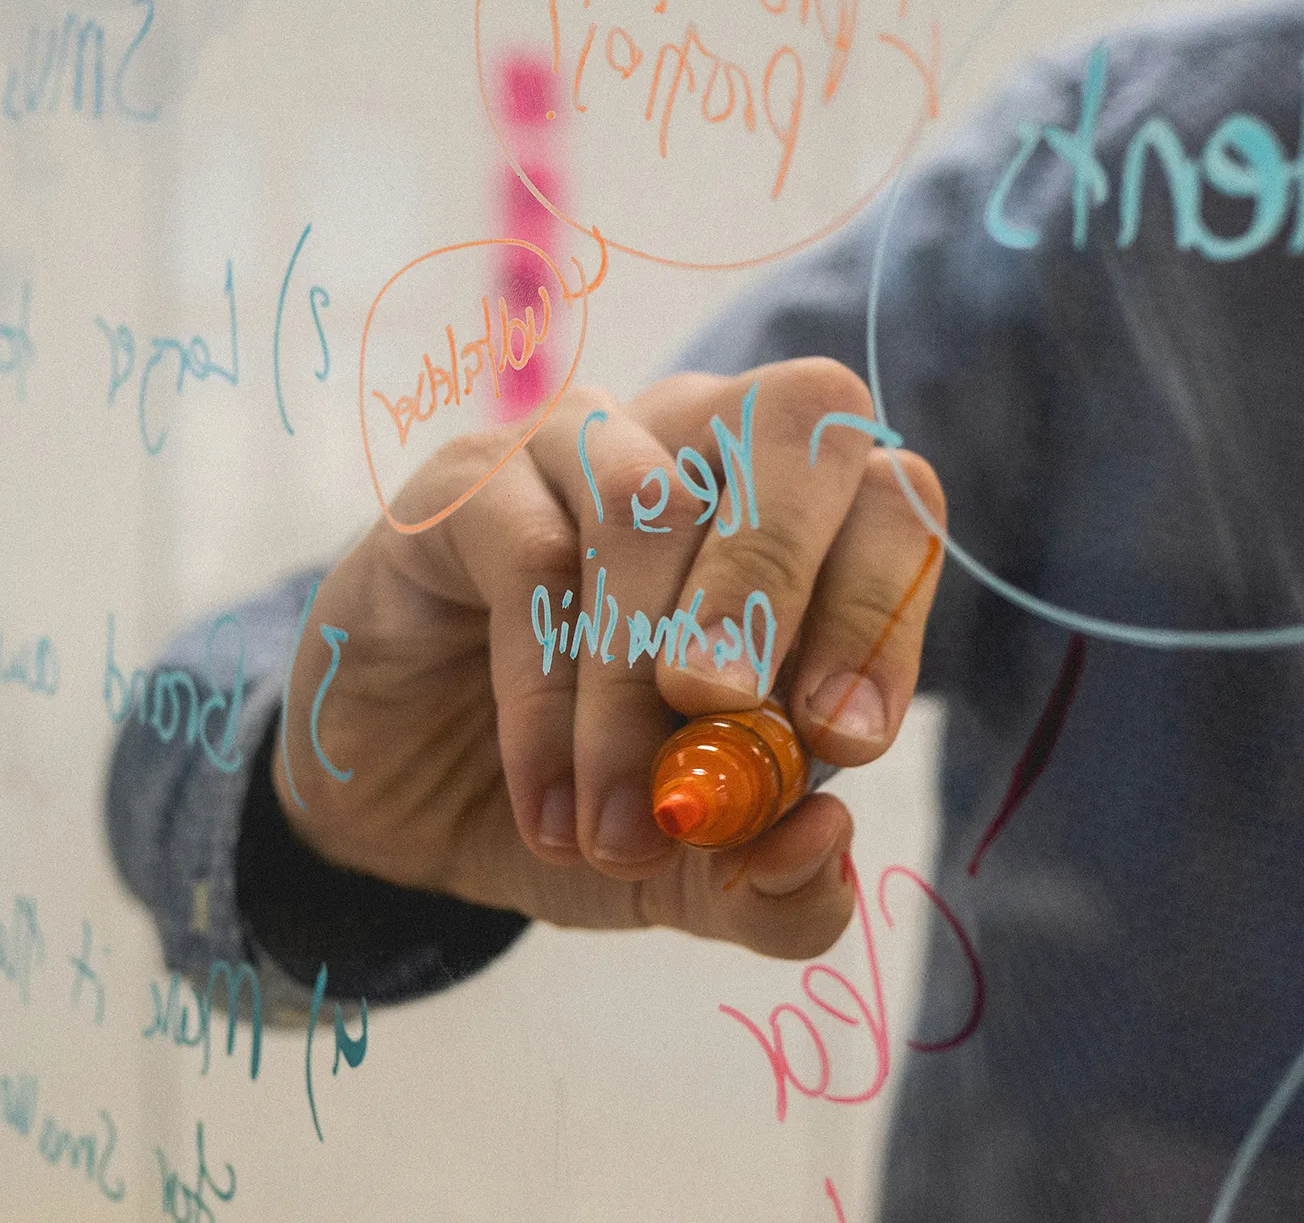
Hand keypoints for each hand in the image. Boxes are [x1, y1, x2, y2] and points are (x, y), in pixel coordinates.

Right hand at [276, 357, 944, 959]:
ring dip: (639, 688)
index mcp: (800, 517)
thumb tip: (826, 840)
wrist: (410, 805)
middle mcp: (705, 445)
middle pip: (799, 418)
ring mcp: (585, 445)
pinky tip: (549, 808)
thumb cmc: (589, 798)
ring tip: (621, 832)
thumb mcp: (699, 875)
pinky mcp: (470, 481)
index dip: (883, 610)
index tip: (841, 747)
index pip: (894, 499)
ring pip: (653, 506)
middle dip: (779, 583)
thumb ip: (780, 885)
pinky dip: (549, 700)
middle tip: (729, 721)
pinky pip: (531, 555)